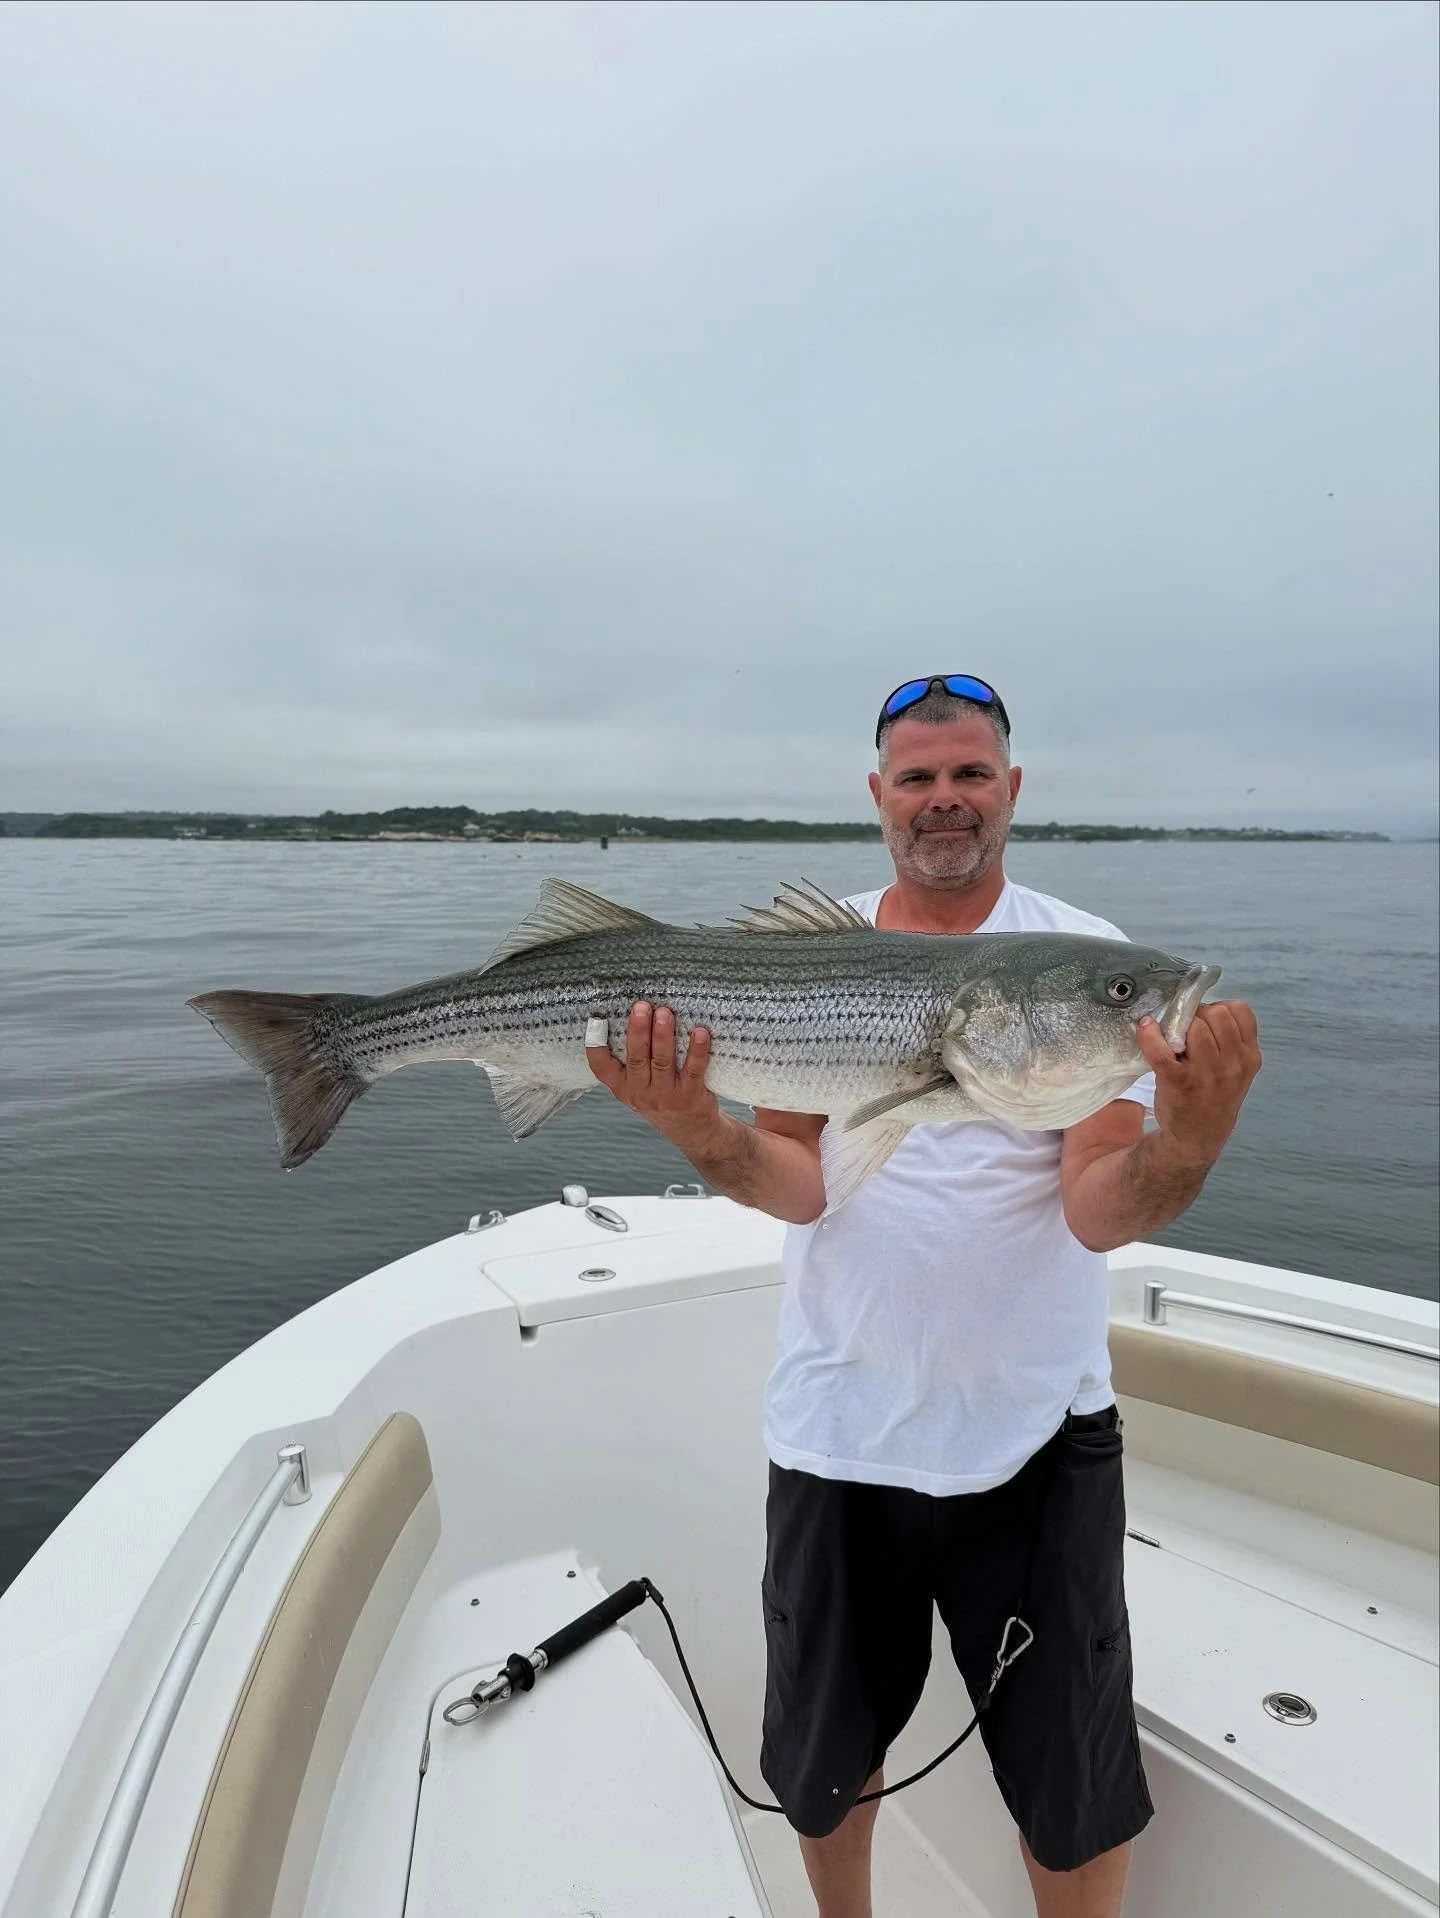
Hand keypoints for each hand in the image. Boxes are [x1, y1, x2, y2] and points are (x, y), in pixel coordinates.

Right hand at [586, 1002, 719, 1144]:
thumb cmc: (662, 1096)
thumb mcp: (639, 1086)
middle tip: (641, 1007)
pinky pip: (693, 1071)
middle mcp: (641, 1093)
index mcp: (623, 1087)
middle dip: (638, 1031)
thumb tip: (637, 1014)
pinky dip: (697, 1051)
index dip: (595, 1046)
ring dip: (663, 1036)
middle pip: (637, 1059)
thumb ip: (634, 1059)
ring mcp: (666, 1097)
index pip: (601, 1068)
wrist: (691, 1130)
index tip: (596, 1021)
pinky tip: (699, 1033)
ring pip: (662, 1062)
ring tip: (664, 1013)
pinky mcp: (690, 1097)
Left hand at [1137, 1001, 1261, 1172]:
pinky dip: (1149, 1035)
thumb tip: (1200, 1007)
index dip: (1220, 1008)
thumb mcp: (1237, 1070)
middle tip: (1188, 1029)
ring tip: (1174, 1038)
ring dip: (1180, 1025)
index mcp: (1249, 1057)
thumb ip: (1230, 1041)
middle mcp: (1233, 1064)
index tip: (1208, 1021)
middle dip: (1199, 1014)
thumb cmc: (1214, 1096)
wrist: (1197, 1137)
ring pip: (1194, 1025)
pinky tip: (1146, 1029)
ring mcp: (1205, 1073)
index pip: (1240, 1011)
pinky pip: (1161, 1048)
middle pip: (1217, 1013)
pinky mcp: (1177, 1081)